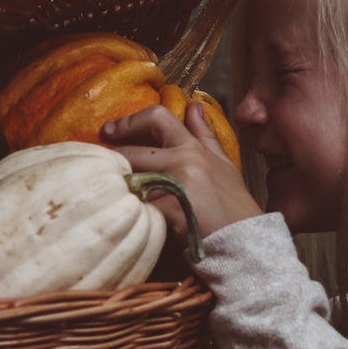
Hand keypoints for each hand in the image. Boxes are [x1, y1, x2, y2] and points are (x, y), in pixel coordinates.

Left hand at [102, 103, 261, 239]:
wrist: (245, 241)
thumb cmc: (232, 206)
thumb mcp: (223, 165)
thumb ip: (204, 135)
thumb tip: (193, 106)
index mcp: (192, 147)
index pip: (157, 117)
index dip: (129, 121)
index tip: (109, 131)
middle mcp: (184, 159)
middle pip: (132, 153)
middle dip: (114, 164)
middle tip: (102, 173)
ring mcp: (177, 183)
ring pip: (131, 181)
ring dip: (122, 192)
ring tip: (117, 203)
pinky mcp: (170, 209)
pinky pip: (139, 208)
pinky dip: (133, 216)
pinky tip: (134, 224)